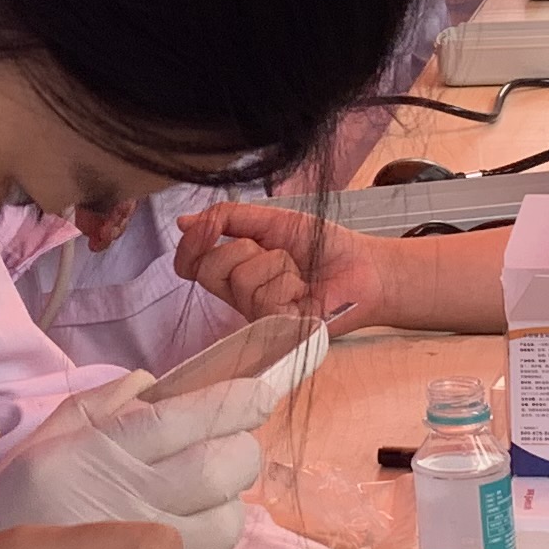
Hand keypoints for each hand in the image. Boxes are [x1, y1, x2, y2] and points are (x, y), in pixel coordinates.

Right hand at [0, 350, 291, 548]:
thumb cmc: (4, 518)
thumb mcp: (39, 446)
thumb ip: (98, 408)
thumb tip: (154, 382)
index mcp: (96, 452)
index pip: (187, 416)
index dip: (237, 402)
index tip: (260, 396)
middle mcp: (122, 497)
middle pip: (223, 468)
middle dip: (240, 454)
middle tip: (228, 453)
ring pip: (226, 525)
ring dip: (228, 510)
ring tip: (205, 505)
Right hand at [173, 199, 398, 328]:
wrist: (364, 266)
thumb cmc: (323, 246)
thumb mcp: (273, 221)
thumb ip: (230, 218)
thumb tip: (184, 222)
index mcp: (234, 270)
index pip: (190, 264)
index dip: (191, 244)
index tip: (208, 227)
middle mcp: (239, 296)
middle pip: (209, 269)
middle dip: (244, 248)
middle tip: (277, 252)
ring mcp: (256, 316)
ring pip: (241, 280)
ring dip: (276, 264)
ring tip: (298, 272)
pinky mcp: (276, 330)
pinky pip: (265, 297)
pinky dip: (289, 282)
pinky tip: (305, 290)